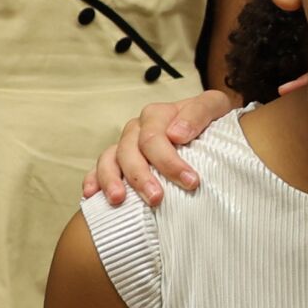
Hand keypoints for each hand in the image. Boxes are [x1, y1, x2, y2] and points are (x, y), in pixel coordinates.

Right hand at [82, 90, 238, 205]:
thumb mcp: (215, 106)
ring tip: (119, 200)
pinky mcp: (118, 160)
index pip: (154, 137)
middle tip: (156, 199)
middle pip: (130, 151)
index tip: (191, 181)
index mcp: (157, 115)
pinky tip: (92, 196)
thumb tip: (176, 134)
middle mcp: (137, 128)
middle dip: (141, 176)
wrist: (209, 127)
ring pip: (110, 159)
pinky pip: (99, 168)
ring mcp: (125, 144)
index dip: (170, 161)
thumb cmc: (211, 120)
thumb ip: (199, 112)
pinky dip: (93, 180)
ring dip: (112, 180)